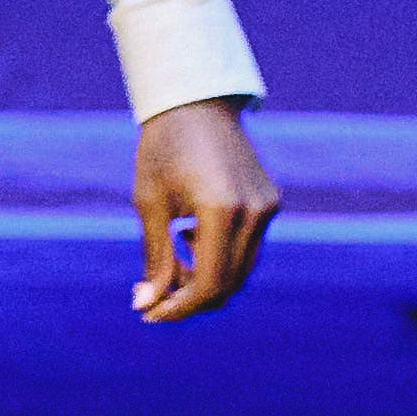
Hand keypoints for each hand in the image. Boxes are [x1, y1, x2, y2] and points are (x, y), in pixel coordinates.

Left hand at [133, 97, 278, 319]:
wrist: (195, 101)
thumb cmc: (164, 147)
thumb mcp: (150, 203)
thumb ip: (155, 258)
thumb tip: (146, 305)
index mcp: (222, 209)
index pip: (210, 282)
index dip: (180, 307)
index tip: (150, 314)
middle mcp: (254, 212)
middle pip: (229, 283)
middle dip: (190, 298)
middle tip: (153, 297)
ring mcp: (267, 207)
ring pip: (240, 269)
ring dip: (205, 279)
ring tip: (170, 265)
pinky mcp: (270, 202)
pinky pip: (247, 247)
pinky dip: (219, 257)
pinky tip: (189, 238)